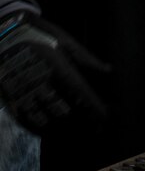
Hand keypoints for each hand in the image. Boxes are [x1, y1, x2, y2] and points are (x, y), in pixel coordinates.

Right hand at [0, 13, 108, 135]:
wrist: (3, 38)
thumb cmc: (39, 36)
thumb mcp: (65, 41)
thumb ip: (86, 59)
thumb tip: (108, 71)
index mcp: (59, 70)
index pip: (83, 96)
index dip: (96, 110)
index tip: (107, 119)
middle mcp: (43, 87)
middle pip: (68, 113)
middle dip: (84, 124)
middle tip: (97, 130)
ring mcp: (26, 97)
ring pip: (50, 122)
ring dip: (66, 130)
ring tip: (80, 135)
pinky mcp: (13, 103)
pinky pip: (30, 123)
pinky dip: (44, 131)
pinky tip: (55, 133)